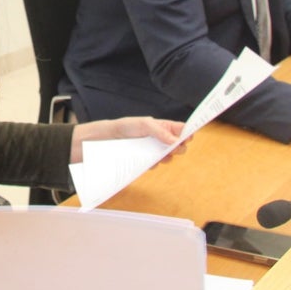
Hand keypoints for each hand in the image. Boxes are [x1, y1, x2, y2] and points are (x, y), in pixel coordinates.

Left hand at [70, 117, 185, 163]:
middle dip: (179, 147)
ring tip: (162, 156)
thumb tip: (176, 141)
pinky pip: (154, 165)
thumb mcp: (141, 124)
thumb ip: (159, 131)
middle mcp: (157, 139)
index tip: (190, 137)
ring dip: (167, 157)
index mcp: (160, 126)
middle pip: (177, 145)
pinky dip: (154, 164)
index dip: (187, 132)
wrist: (100, 142)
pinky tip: (149, 162)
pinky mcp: (143, 162)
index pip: (179, 129)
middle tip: (174, 149)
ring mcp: (151, 151)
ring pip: (167, 156)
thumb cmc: (120, 128)